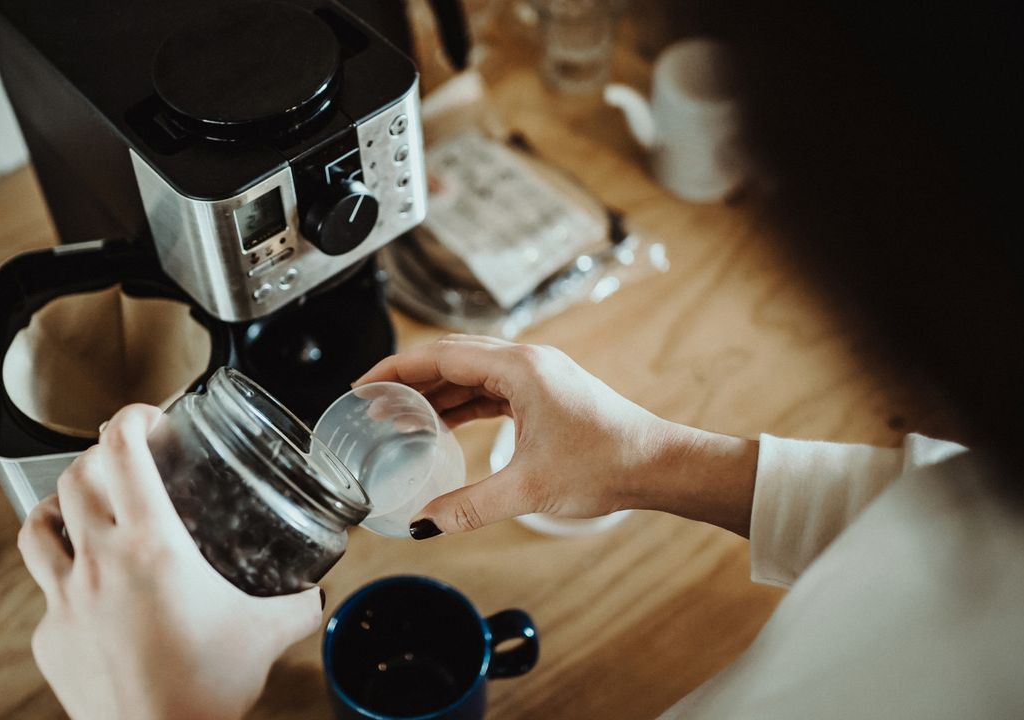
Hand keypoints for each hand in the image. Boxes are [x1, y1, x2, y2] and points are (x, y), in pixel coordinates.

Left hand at [17, 404, 321, 719]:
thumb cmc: (208, 688)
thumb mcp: (265, 635)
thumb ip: (295, 605)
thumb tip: (315, 594)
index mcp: (152, 545)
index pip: (122, 453)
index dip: (130, 419)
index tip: (147, 417)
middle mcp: (99, 562)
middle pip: (74, 479)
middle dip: (97, 458)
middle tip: (123, 461)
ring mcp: (63, 600)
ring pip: (36, 527)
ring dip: (58, 507)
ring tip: (80, 510)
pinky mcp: (48, 638)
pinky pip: (45, 594)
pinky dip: (63, 581)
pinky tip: (90, 596)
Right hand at [354, 335, 757, 536]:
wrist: (659, 465)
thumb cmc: (607, 464)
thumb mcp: (529, 489)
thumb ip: (470, 506)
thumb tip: (423, 524)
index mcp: (520, 369)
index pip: (442, 356)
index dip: (397, 369)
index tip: (364, 385)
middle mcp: (528, 362)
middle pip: (452, 358)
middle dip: (410, 378)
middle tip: (373, 402)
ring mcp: (539, 376)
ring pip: (472, 373)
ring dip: (436, 392)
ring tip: (399, 416)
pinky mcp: (547, 393)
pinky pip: (492, 389)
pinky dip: (463, 403)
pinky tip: (443, 423)